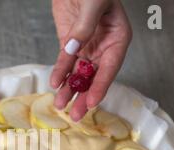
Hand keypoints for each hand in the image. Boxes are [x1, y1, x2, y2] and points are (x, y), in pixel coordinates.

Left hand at [50, 0, 131, 120]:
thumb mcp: (94, 2)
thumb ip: (85, 26)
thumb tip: (73, 49)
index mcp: (118, 38)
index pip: (110, 68)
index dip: (100, 86)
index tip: (91, 102)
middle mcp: (104, 47)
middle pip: (94, 77)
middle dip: (84, 96)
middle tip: (76, 115)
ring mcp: (86, 47)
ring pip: (79, 74)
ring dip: (70, 90)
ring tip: (61, 106)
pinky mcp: (70, 44)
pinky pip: (65, 63)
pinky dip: (60, 73)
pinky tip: (55, 85)